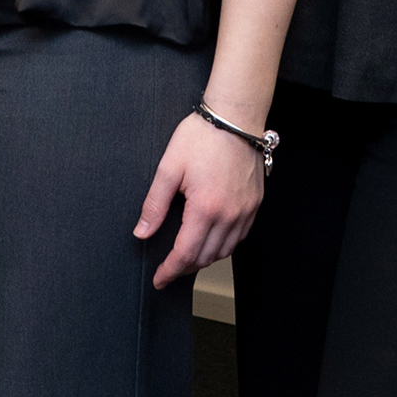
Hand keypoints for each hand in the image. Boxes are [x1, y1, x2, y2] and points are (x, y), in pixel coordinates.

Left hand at [136, 106, 266, 289]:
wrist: (235, 116)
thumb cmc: (201, 136)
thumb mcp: (169, 168)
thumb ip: (155, 204)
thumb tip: (142, 232)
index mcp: (206, 208)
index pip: (186, 254)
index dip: (170, 270)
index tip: (159, 280)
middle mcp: (230, 215)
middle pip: (206, 257)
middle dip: (185, 268)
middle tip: (168, 270)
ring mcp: (245, 210)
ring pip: (225, 250)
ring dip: (204, 259)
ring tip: (186, 258)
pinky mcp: (254, 203)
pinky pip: (240, 236)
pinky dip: (223, 245)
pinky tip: (211, 240)